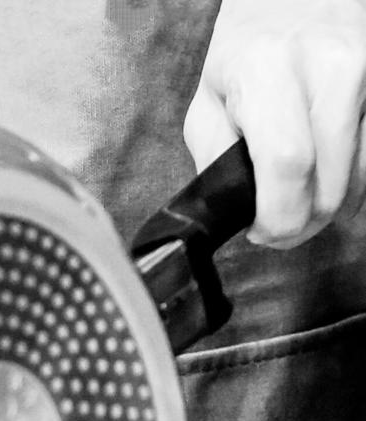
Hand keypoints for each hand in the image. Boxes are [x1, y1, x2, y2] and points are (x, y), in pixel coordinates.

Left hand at [185, 0, 365, 247]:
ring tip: (303, 191)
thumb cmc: (248, 50)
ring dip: (334, 202)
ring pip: (364, 179)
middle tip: (280, 219)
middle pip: (333, 184)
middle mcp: (330, 68)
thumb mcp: (210, 98)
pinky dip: (355, 177)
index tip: (263, 229)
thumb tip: (237, 210)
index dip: (278, 216)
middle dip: (303, 219)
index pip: (287, 164)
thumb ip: (216, 157)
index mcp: (268, 71)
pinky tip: (330, 167)